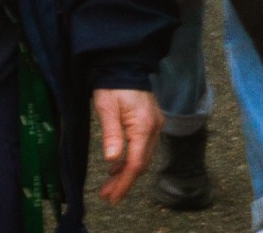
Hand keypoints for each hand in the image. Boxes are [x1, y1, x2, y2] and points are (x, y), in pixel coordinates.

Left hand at [92, 88, 161, 205]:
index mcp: (144, 126)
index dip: (124, 182)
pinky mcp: (152, 123)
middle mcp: (155, 128)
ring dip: (127, 173)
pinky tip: (118, 165)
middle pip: (142, 164)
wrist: (127, 65)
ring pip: (144, 158)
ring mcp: (156, 126)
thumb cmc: (114, 85)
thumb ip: (111, 134)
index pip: (136, 163)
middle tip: (107, 196)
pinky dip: (132, 160)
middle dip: (124, 182)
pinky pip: (144, 148)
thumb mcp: (107, 108)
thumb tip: (113, 160)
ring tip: (109, 185)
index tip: (111, 197)